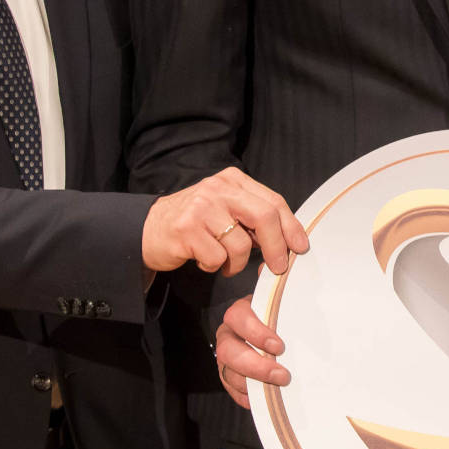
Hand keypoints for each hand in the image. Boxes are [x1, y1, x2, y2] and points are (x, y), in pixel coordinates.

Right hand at [141, 168, 308, 276]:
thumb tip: (287, 240)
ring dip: (237, 263)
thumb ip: (253, 217)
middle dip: (277, 247)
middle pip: (264, 217)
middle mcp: (218, 189)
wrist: (149, 229)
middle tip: (277, 268)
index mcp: (233, 180)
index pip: (273, 201)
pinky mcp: (186, 230)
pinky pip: (217, 259)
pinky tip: (204, 259)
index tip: (300, 247)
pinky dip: (214, 267)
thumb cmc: (194, 222)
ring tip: (223, 261)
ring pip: (241, 245)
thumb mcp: (226, 209)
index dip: (291, 226)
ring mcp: (201, 208)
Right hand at [216, 296, 288, 406]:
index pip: (238, 317)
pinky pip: (231, 390)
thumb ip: (283, 292)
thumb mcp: (280, 303)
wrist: (271, 333)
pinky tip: (266, 398)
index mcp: (239, 314)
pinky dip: (247, 396)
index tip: (279, 346)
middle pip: (228, 351)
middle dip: (255, 365)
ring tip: (278, 388)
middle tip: (283, 375)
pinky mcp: (228, 376)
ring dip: (253, 383)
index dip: (256, 332)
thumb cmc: (277, 317)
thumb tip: (290, 277)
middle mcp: (228, 335)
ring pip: (228, 372)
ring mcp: (225, 358)